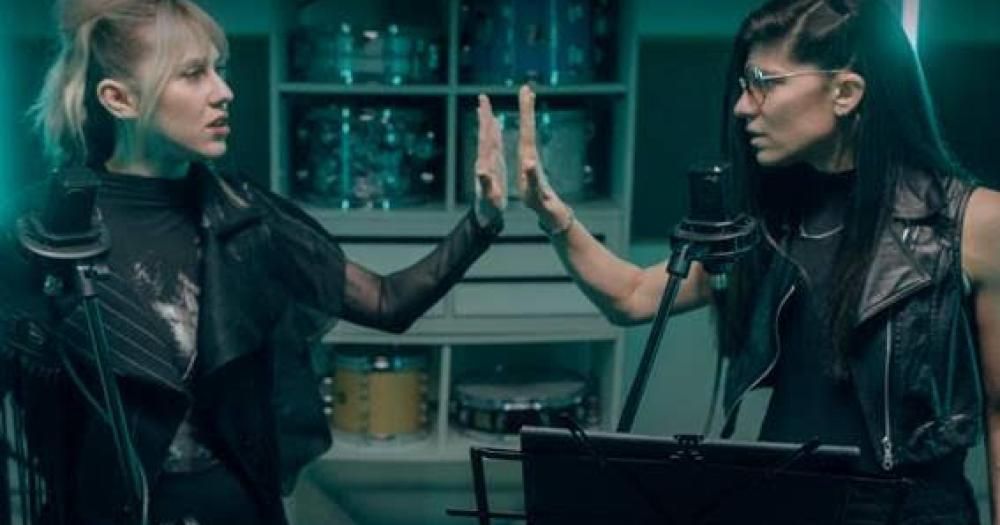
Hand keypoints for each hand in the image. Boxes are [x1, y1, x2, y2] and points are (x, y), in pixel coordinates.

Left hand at [474, 94, 506, 224]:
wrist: (485, 215)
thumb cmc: (489, 207)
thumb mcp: (489, 196)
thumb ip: (485, 183)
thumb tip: (482, 170)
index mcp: (485, 164)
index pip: (485, 139)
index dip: (485, 122)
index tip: (484, 107)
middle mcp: (484, 160)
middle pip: (484, 133)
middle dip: (484, 115)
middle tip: (482, 98)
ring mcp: (488, 161)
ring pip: (487, 137)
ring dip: (487, 121)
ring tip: (486, 107)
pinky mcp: (493, 165)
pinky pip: (493, 145)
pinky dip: (494, 134)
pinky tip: (495, 127)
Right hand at [517, 85, 571, 230]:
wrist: (551, 213)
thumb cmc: (541, 204)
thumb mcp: (535, 193)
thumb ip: (532, 177)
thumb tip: (529, 162)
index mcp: (529, 158)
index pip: (527, 130)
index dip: (525, 112)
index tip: (525, 93)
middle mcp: (531, 155)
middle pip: (529, 126)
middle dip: (526, 107)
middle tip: (526, 88)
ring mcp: (532, 158)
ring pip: (528, 131)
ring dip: (526, 114)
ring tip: (527, 98)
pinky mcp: (531, 163)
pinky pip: (526, 140)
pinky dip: (524, 128)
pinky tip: (524, 125)